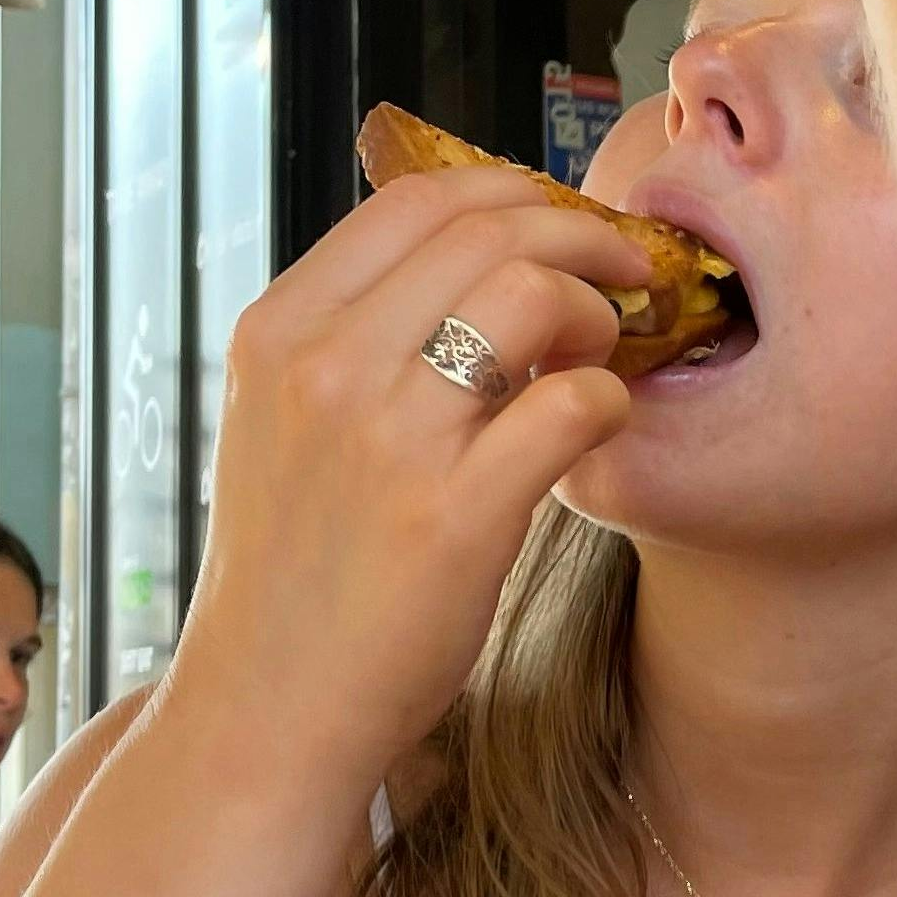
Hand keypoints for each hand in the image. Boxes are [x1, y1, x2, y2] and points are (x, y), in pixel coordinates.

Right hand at [162, 170, 649, 786]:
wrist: (269, 704)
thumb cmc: (301, 559)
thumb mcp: (289, 415)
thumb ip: (366, 329)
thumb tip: (488, 244)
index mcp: (280, 329)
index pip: (419, 198)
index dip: (518, 193)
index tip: (566, 221)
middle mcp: (325, 367)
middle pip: (492, 229)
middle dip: (585, 238)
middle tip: (627, 274)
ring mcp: (389, 438)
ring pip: (536, 294)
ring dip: (599, 312)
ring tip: (599, 356)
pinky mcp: (457, 513)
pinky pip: (575, 402)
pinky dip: (610, 401)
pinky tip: (597, 426)